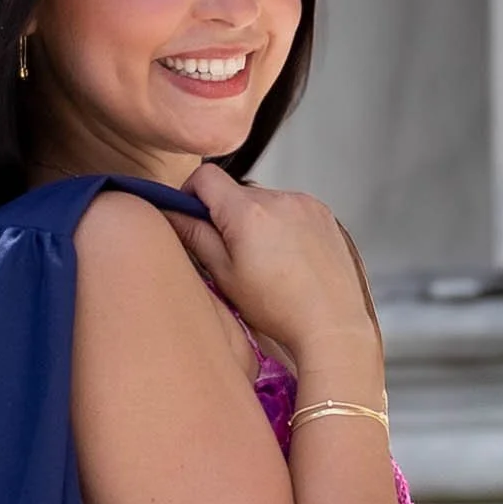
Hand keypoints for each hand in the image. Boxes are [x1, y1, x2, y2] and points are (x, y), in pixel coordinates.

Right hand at [176, 164, 381, 371]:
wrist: (332, 326)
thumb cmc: (278, 310)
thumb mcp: (225, 277)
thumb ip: (196, 237)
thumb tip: (170, 212)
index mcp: (248, 212)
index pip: (206, 177)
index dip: (191, 194)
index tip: (192, 219)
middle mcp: (279, 198)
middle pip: (236, 193)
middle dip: (227, 217)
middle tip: (233, 256)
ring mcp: (304, 203)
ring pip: (264, 202)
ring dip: (257, 222)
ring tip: (267, 263)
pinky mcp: (323, 213)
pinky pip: (290, 209)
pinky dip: (282, 227)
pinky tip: (289, 259)